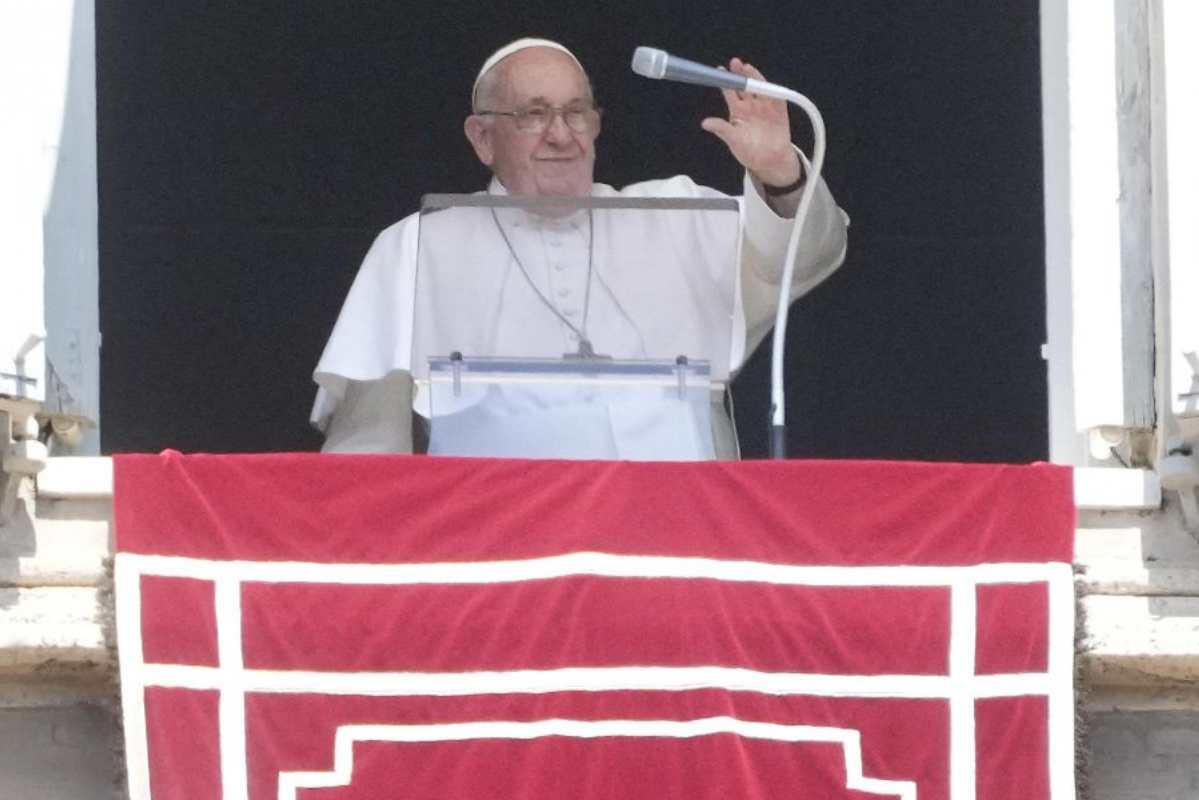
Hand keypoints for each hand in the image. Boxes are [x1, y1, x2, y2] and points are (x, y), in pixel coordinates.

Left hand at [700, 58, 800, 187]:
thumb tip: (705, 123)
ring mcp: (765, 106)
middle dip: (740, 73)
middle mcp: (750, 105)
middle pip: (744, 85)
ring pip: (759, 88)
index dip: (725, 81)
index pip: (730, 91)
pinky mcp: (779, 110)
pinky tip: (766, 84)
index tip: (719, 70)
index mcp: (737, 110)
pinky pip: (776, 97)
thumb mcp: (733, 141)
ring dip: (754, 77)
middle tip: (735, 63)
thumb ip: (722, 130)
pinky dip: (773, 91)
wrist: (770, 162)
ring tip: (747, 68)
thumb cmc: (749, 151)